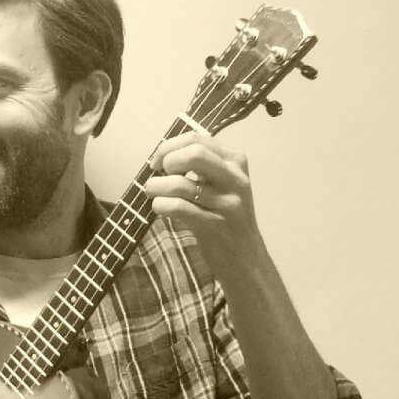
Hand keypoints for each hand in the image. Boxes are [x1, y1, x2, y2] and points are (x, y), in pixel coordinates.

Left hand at [144, 132, 265, 281]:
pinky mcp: (214, 225)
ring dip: (156, 187)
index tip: (157, 161)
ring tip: (153, 193)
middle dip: (167, 161)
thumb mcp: (223, 186)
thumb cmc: (225, 219)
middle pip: (194, 153)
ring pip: (180, 184)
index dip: (170, 146)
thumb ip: (203, 166)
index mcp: (235, 162)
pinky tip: (159, 208)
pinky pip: (177, 208)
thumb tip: (164, 155)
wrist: (245, 258)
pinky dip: (160, 205)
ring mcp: (227, 202)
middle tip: (158, 174)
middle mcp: (235, 179)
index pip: (197, 139)